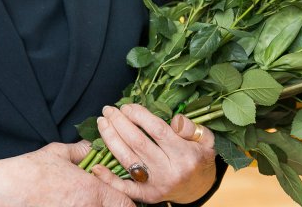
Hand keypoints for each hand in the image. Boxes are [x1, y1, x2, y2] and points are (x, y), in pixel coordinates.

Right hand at [0, 142, 134, 206]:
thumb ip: (80, 150)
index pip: (126, 204)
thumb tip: (91, 147)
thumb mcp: (58, 153)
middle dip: (115, 206)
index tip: (121, 197)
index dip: (127, 201)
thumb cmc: (30, 172)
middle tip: (108, 200)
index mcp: (91, 190)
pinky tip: (73, 205)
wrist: (5, 191)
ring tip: (87, 202)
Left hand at [94, 104, 216, 204]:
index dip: (139, 116)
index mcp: (184, 154)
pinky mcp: (147, 196)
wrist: (199, 188)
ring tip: (102, 122)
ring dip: (110, 139)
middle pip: (138, 143)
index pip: (157, 130)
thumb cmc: (198, 157)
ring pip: (128, 159)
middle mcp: (169, 171)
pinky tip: (96, 166)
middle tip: (109, 109)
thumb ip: (192, 128)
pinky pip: (125, 188)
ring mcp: (156, 185)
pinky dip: (109, 178)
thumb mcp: (205, 140)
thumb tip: (175, 119)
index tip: (127, 106)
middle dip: (120, 123)